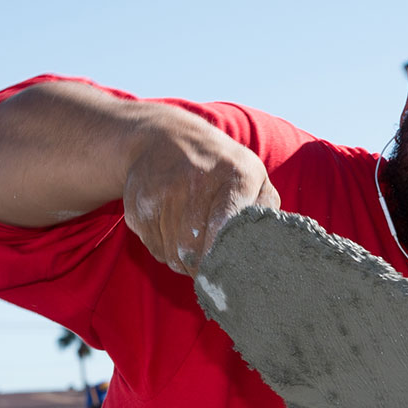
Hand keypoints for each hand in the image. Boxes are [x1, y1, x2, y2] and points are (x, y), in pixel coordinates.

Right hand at [121, 112, 280, 275]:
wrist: (163, 137)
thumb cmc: (219, 165)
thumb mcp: (252, 174)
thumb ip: (265, 208)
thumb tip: (270, 244)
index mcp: (234, 175)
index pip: (224, 227)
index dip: (223, 256)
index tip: (228, 271)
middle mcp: (194, 181)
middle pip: (194, 251)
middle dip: (205, 267)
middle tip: (213, 269)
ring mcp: (161, 193)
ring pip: (173, 256)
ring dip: (185, 262)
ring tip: (195, 246)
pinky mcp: (137, 206)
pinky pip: (155, 249)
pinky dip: (167, 251)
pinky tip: (175, 232)